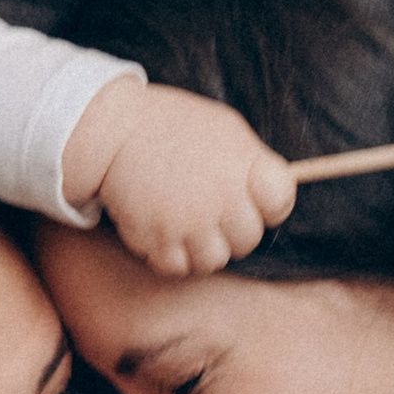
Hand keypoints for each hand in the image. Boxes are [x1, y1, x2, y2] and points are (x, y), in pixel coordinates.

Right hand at [70, 78, 296, 275]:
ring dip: (203, 247)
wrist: (112, 130)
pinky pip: (178, 267)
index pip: (281, 201)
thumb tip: (277, 191)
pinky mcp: (158, 238)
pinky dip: (172, 255)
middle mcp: (221, 196)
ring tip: (187, 224)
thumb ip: (252, 162)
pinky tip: (164, 231)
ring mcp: (190, 221)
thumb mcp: (224, 128)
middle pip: (248, 239)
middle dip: (233, 230)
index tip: (254, 198)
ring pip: (215, 260)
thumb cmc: (171, 125)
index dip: (269, 204)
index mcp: (242, 163)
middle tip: (211, 211)